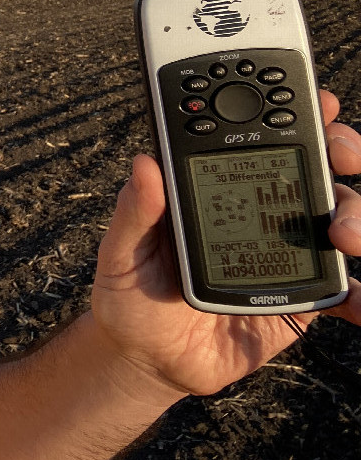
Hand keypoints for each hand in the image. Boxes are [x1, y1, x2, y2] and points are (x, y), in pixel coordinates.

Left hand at [91, 90, 360, 396]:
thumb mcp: (122, 251)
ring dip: (357, 218)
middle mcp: (261, 209)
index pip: (259, 136)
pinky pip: (346, 292)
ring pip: (342, 218)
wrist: (150, 359)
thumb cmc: (130, 294)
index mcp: (216, 187)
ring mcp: (289, 251)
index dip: (292, 112)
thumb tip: (143, 163)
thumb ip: (137, 212)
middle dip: (342, 150)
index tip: (316, 100)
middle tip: (342, 156)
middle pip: (316, 166)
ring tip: (346, 237)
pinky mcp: (302, 298)